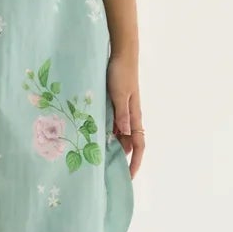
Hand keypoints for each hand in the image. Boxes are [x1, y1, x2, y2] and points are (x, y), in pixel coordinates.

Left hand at [107, 52, 145, 179]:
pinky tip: (94, 136)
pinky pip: (112, 123)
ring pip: (119, 134)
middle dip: (121, 158)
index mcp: (134, 116)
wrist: (122, 54)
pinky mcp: (115, 103)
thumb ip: (120, 114)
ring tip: (98, 158)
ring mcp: (122, 110)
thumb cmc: (121, 73)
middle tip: (107, 172)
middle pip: (128, 143)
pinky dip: (106, 132)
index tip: (129, 177)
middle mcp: (130, 116)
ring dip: (112, 145)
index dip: (135, 162)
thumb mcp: (119, 94)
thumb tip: (124, 135)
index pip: (138, 145)